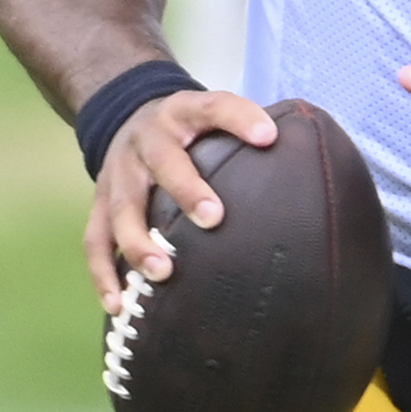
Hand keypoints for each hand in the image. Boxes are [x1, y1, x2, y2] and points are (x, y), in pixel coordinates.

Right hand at [87, 88, 276, 312]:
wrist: (125, 115)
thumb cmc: (187, 131)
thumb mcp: (212, 116)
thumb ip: (250, 131)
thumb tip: (314, 162)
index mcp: (182, 114)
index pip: (213, 106)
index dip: (239, 118)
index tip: (268, 136)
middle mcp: (146, 142)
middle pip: (164, 163)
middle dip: (186, 189)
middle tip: (213, 218)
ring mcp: (118, 174)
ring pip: (122, 208)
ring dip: (139, 241)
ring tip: (162, 271)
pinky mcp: (98, 205)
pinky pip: (96, 242)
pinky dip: (104, 275)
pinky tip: (119, 305)